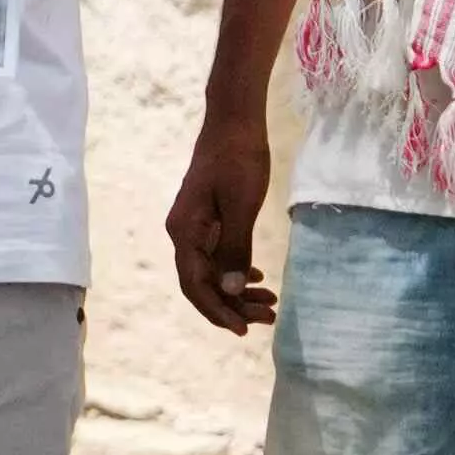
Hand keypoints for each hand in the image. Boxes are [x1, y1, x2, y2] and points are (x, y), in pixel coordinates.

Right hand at [165, 111, 278, 332]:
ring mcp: (194, 227)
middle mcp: (183, 233)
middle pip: (202, 283)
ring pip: (211, 272)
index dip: (218, 311)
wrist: (233, 123)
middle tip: (269, 316)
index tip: (244, 330)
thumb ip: (235, 249)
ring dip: (237, 292)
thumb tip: (232, 290)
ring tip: (270, 302)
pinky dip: (236, 272)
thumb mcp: (241, 207)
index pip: (195, 284)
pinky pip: (216, 256)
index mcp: (184, 231)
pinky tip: (257, 278)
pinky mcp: (207, 219)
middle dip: (233, 305)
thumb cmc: (238, 160)